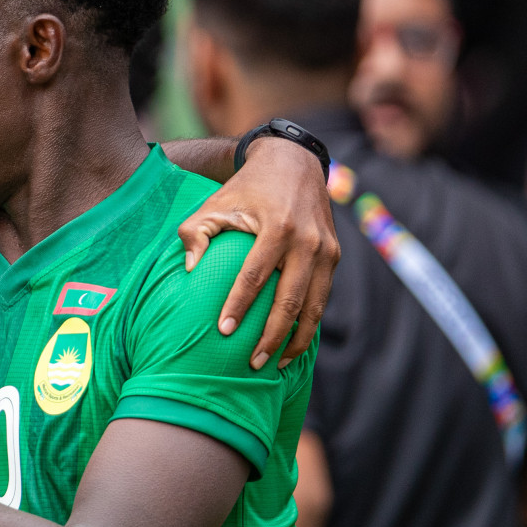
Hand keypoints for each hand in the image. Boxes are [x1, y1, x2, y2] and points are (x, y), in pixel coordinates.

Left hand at [178, 137, 339, 368]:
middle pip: (290, 299)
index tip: (223, 331)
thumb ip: (195, 233)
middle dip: (271, 335)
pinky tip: (293, 343)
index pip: (255, 275)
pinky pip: (323, 297)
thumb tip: (191, 270)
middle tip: (252, 362)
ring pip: (314, 306)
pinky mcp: (334, 256)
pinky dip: (309, 323)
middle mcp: (308, 241)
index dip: (239, 305)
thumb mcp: (214, 202)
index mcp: (277, 227)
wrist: (293, 163)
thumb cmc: (245, 188)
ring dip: (296, 339)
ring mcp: (326, 250)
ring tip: (275, 363)